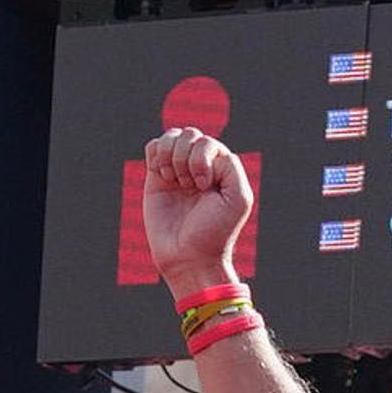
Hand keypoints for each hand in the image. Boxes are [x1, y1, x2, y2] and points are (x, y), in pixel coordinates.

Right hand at [142, 125, 254, 295]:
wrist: (189, 258)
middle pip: (190, 135)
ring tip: (175, 182)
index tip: (203, 188)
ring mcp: (178, 170)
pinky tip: (162, 176)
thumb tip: (206, 150)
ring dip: (171, 156)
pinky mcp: (157, 177)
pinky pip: (153, 146)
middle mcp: (200, 166)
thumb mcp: (238, 198)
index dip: (202, 160)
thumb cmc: (216, 231)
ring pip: (171, 136)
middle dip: (186, 158)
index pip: (209, 143)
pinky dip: (156, 154)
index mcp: (221, 169)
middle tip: (189, 187)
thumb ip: (231, 166)